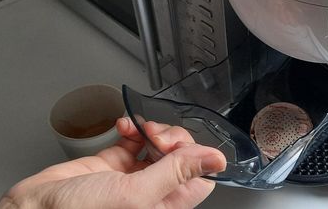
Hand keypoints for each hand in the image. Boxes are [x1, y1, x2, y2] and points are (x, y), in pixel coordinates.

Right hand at [0, 119, 225, 208]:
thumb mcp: (134, 195)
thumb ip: (175, 173)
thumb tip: (215, 160)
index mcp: (163, 206)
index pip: (199, 178)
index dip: (194, 156)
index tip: (178, 146)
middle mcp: (151, 193)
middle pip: (180, 156)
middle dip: (171, 138)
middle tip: (155, 137)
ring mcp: (131, 177)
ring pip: (158, 144)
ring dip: (152, 129)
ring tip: (139, 129)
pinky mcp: (111, 163)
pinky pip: (133, 139)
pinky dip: (132, 127)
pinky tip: (124, 127)